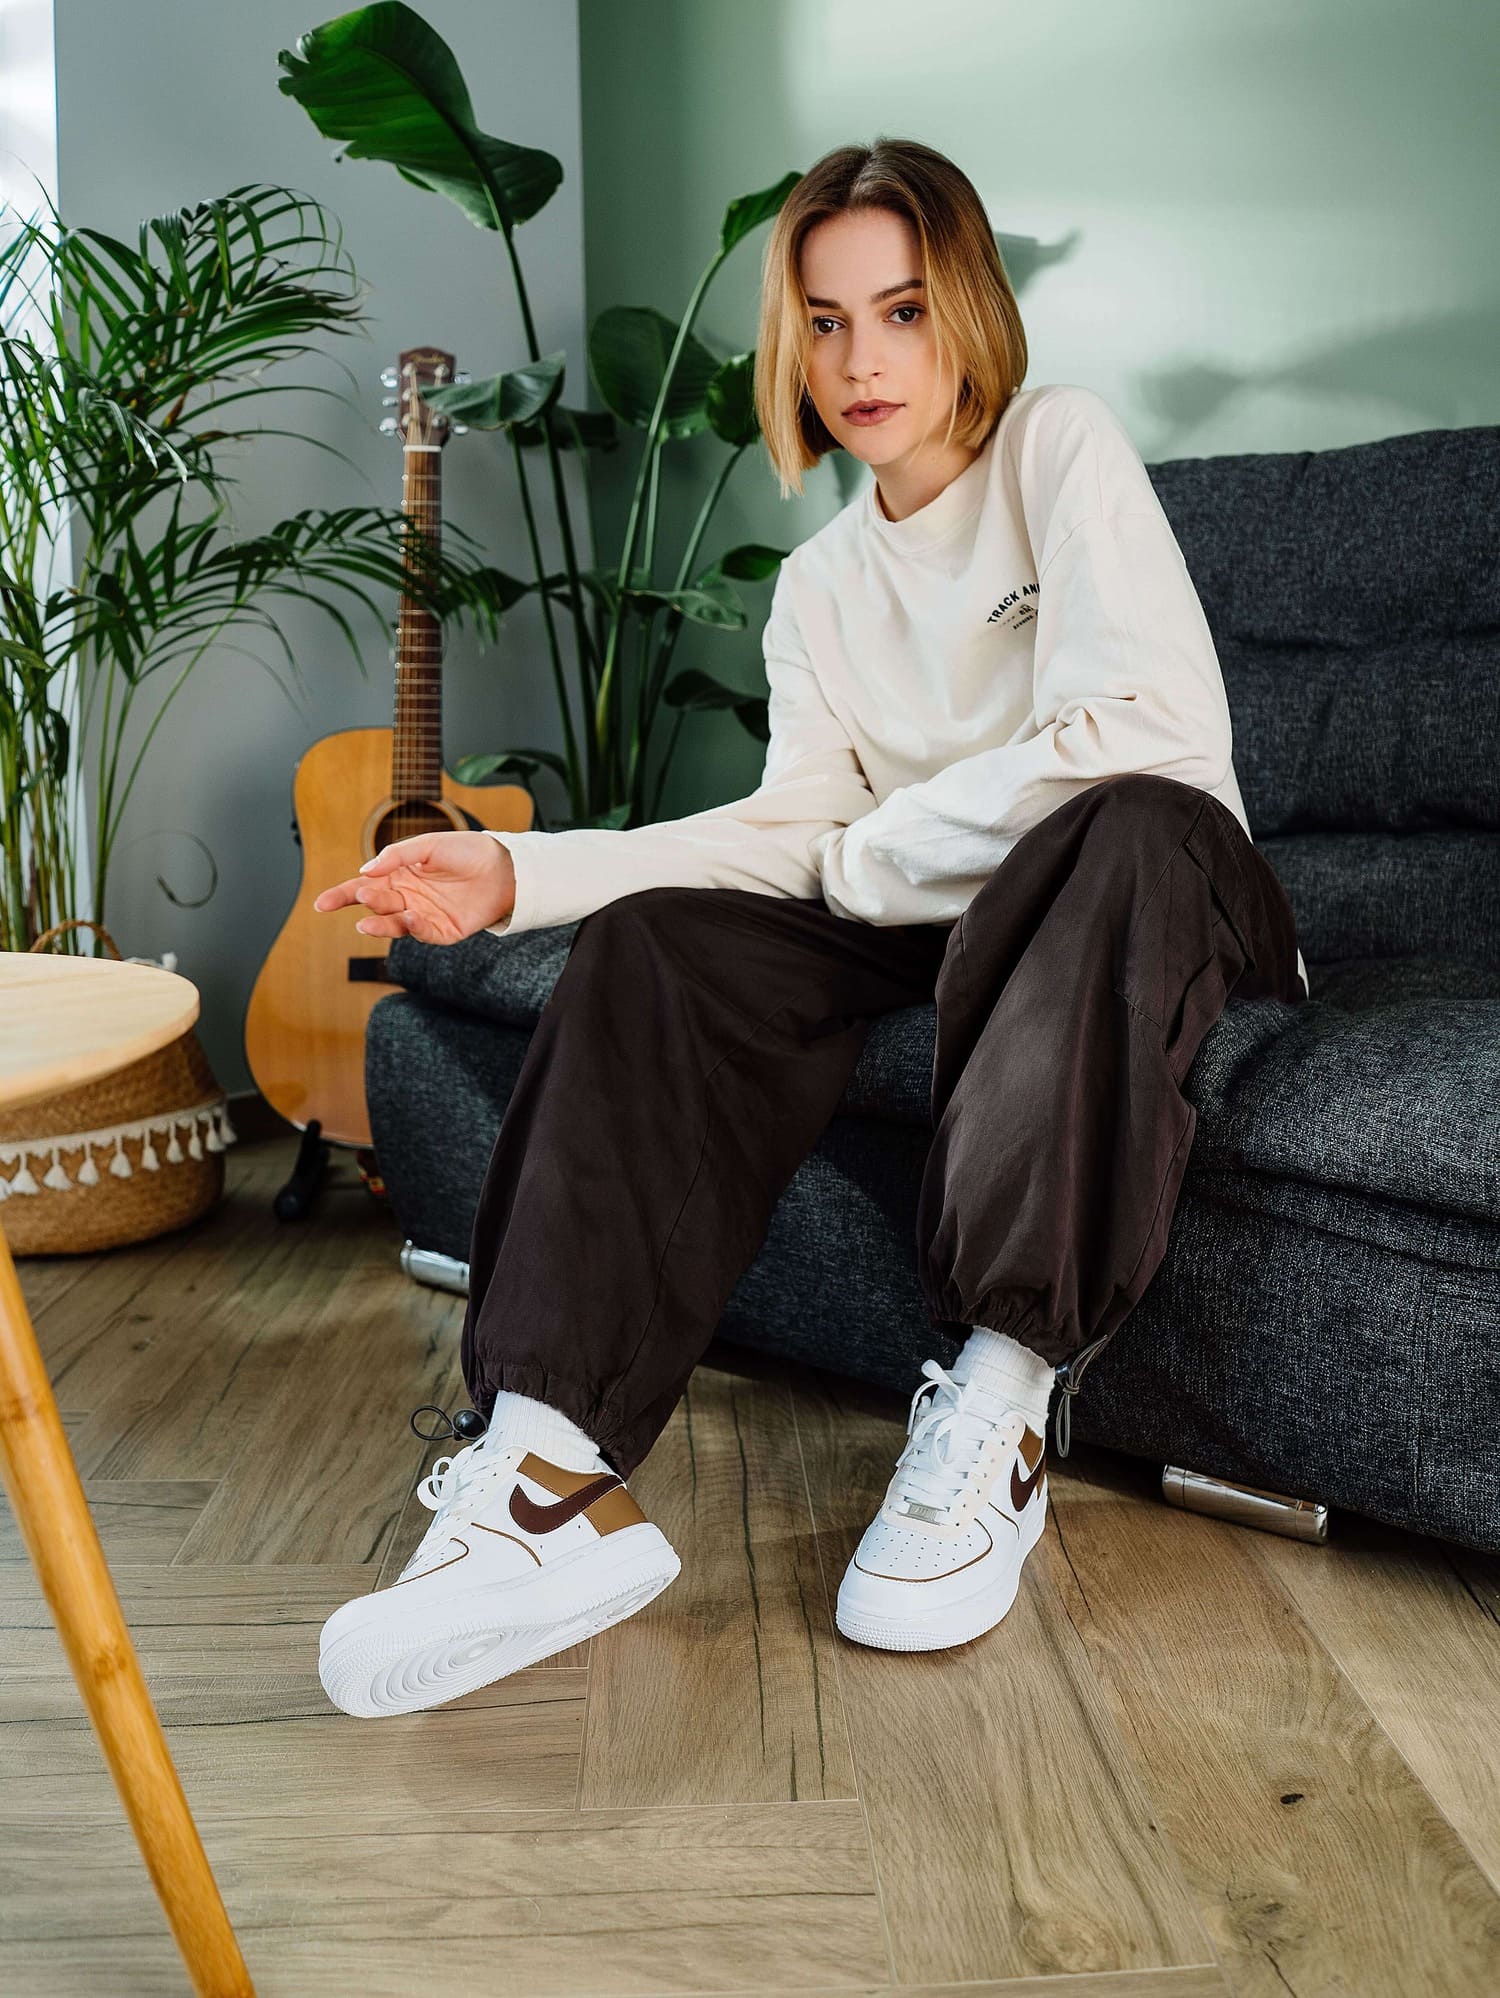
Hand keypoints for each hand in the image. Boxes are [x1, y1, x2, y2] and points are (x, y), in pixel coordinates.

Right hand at [313, 831, 515, 944]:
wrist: (505, 867)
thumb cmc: (466, 851)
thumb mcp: (428, 844)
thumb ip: (395, 855)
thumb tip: (364, 871)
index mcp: (399, 875)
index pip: (363, 886)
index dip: (341, 895)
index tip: (321, 904)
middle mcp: (407, 897)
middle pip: (375, 905)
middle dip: (364, 903)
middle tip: (362, 896)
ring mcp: (423, 916)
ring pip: (393, 924)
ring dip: (380, 924)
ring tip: (367, 923)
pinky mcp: (442, 932)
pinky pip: (421, 933)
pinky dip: (412, 927)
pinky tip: (409, 916)